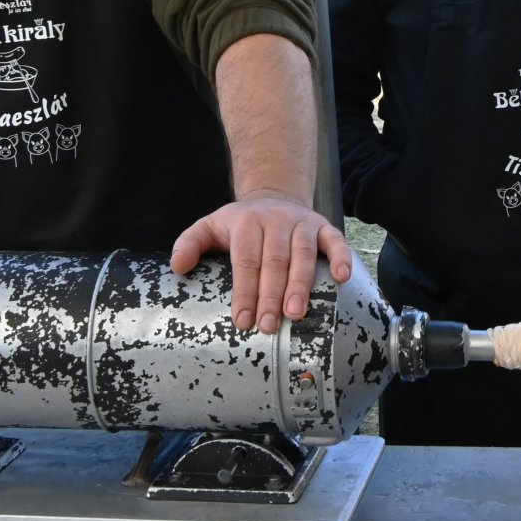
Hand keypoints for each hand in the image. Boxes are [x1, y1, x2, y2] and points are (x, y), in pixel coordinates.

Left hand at [170, 192, 350, 333]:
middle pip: (274, 261)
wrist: (274, 195)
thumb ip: (190, 243)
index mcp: (247, 222)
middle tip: (268, 326)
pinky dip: (341, 257)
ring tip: (295, 313)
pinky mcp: (324, 227)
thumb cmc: (241, 223)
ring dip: (300, 285)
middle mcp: (277, 220)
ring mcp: (303, 223)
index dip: (244, 291)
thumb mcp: (210, 225)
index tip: (242, 320)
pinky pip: (336, 241)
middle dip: (270, 295)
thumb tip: (178, 266)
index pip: (245, 261)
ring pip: (303, 255)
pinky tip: (342, 277)